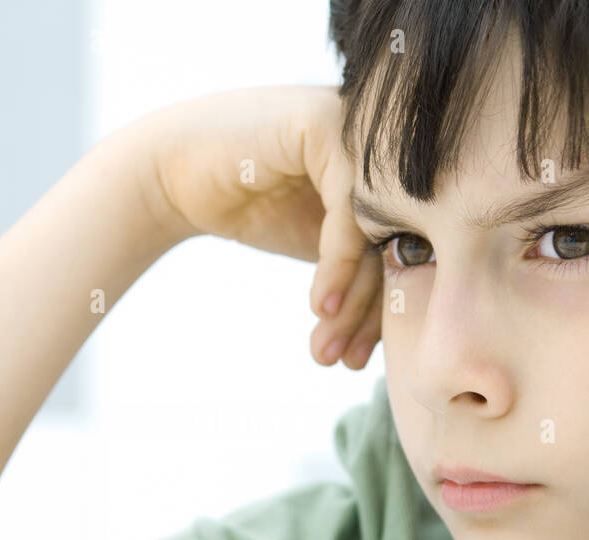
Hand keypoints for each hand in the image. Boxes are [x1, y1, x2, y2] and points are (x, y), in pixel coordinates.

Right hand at [140, 85, 382, 367]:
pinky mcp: (326, 127)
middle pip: (394, 243)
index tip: (358, 362)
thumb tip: (415, 329)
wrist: (173, 174)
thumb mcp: (317, 244)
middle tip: (345, 364)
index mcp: (388, 173)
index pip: (402, 249)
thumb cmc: (247, 206)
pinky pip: (349, 210)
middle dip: (367, 315)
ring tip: (329, 350)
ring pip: (375, 232)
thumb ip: (363, 268)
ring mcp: (356, 131)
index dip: (382, 312)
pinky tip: (321, 306)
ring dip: (352, 302)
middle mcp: (379, 147)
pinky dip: (338, 265)